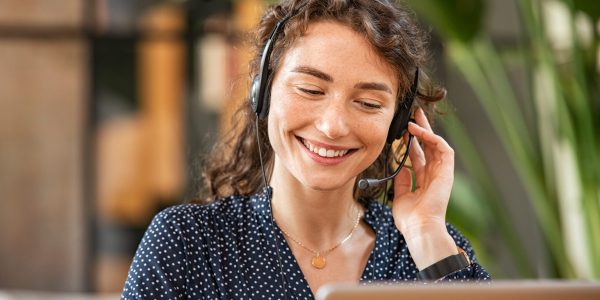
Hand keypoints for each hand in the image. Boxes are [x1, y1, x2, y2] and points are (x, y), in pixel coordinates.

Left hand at [391, 107, 456, 268]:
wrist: (419, 227)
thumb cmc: (410, 218)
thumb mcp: (401, 195)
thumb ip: (402, 179)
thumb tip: (399, 165)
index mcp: (424, 180)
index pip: (418, 155)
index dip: (411, 142)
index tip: (402, 131)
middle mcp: (434, 174)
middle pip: (428, 146)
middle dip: (421, 130)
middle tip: (413, 115)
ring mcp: (441, 172)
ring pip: (436, 144)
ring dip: (426, 130)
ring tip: (414, 118)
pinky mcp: (447, 171)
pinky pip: (442, 149)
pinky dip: (431, 138)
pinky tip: (418, 131)